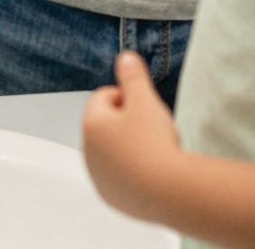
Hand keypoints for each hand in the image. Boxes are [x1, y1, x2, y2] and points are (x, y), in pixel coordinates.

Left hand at [82, 52, 185, 222]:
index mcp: (91, 124)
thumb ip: (133, 76)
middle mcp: (88, 152)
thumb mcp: (145, 100)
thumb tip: (125, 56)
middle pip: (107, 125)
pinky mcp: (111, 198)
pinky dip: (132, 171)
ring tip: (155, 151)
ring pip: (113, 151)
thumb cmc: (153, 142)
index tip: (146, 108)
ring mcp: (98, 178)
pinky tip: (152, 172)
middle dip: (128, 122)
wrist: (167, 191)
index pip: (104, 97)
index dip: (128, 97)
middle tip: (153, 129)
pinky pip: (120, 176)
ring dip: (130, 147)